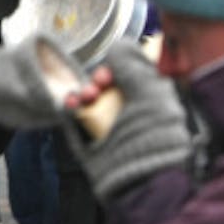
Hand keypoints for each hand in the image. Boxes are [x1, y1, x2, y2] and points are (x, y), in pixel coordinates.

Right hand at [60, 40, 189, 200]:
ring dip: (84, 90)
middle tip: (99, 83)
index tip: (114, 71)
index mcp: (150, 99)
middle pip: (106, 84)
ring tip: (86, 95)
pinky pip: (74, 117)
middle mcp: (129, 111)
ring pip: (89, 98)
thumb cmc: (154, 133)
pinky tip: (70, 103)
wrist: (140, 177)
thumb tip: (118, 46)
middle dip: (99, 78)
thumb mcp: (150, 91)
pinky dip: (69, 107)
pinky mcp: (89, 139)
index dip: (118, 67)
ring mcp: (108, 126)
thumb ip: (133, 65)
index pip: (129, 74)